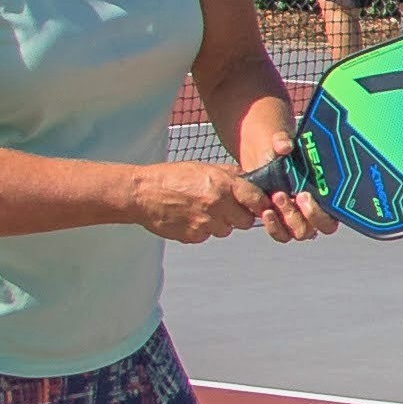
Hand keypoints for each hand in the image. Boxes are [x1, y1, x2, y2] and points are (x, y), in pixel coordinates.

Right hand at [132, 163, 273, 244]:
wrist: (142, 194)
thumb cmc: (172, 177)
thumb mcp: (204, 167)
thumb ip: (230, 175)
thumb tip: (250, 180)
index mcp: (223, 185)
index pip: (256, 200)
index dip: (260, 204)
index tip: (259, 206)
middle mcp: (217, 205)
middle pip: (245, 221)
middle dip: (238, 216)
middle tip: (225, 207)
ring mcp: (205, 223)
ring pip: (225, 230)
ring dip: (219, 223)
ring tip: (200, 209)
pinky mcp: (193, 236)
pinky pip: (207, 236)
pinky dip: (202, 230)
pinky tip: (189, 217)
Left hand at [239, 118, 330, 241]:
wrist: (261, 161)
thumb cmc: (280, 153)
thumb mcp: (281, 143)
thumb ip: (282, 141)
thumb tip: (284, 145)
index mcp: (329, 191)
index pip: (339, 211)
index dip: (328, 207)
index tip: (308, 193)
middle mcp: (319, 209)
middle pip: (324, 226)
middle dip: (312, 214)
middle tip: (297, 195)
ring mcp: (301, 219)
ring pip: (302, 232)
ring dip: (290, 218)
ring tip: (277, 198)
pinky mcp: (282, 224)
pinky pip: (282, 234)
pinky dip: (274, 226)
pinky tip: (266, 212)